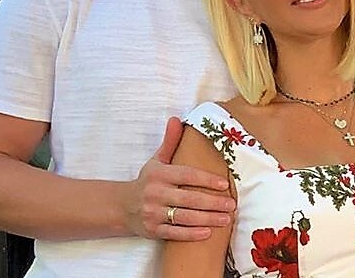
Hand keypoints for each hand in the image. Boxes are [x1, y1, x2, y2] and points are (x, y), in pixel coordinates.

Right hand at [127, 117, 234, 240]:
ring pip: (184, 218)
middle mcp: (156, 193)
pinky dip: (192, 234)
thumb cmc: (147, 182)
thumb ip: (170, 142)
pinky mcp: (153, 230)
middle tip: (231, 205)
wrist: (123, 206)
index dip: (206, 180)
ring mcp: (154, 213)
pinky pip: (175, 233)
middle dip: (212, 203)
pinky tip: (208, 233)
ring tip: (226, 219)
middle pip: (189, 199)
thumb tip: (176, 119)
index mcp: (160, 174)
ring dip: (207, 219)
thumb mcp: (157, 161)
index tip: (224, 184)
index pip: (186, 176)